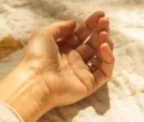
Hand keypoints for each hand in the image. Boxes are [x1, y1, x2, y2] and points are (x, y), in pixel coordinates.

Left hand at [0, 12, 115, 121]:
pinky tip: (104, 48)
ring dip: (106, 43)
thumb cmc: (37, 58)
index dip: (91, 24)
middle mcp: (73, 60)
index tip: (100, 15)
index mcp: (62, 49)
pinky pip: (105, 72)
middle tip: (105, 22)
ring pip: (101, 57)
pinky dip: (108, 59)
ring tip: (104, 35)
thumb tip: (74, 23)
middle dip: (101, 31)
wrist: (35, 82)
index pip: (81, 35)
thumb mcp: (44, 35)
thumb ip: (60, 27)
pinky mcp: (88, 84)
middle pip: (93, 44)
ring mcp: (81, 73)